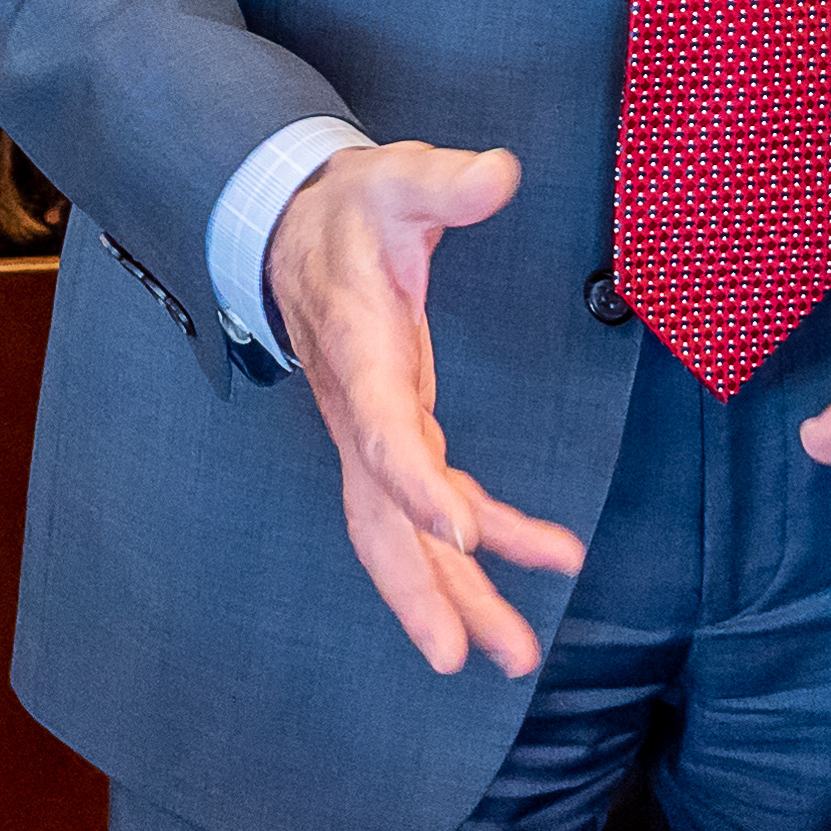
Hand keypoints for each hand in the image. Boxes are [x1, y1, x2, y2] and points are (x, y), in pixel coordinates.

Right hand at [266, 145, 588, 680]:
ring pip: (402, 534)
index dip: (414, 486)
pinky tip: (536, 559)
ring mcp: (373, 434)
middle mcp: (360, 413)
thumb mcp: (394, 178)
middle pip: (382, 521)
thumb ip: (445, 182)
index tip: (456, 531)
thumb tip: (497, 175)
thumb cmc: (351, 208)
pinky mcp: (395, 434)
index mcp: (360, 356)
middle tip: (461, 655)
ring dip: (452, 594)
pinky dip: (481, 540)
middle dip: (422, 589)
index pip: (383, 434)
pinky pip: (433, 506)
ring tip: (511, 652)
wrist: (294, 229)